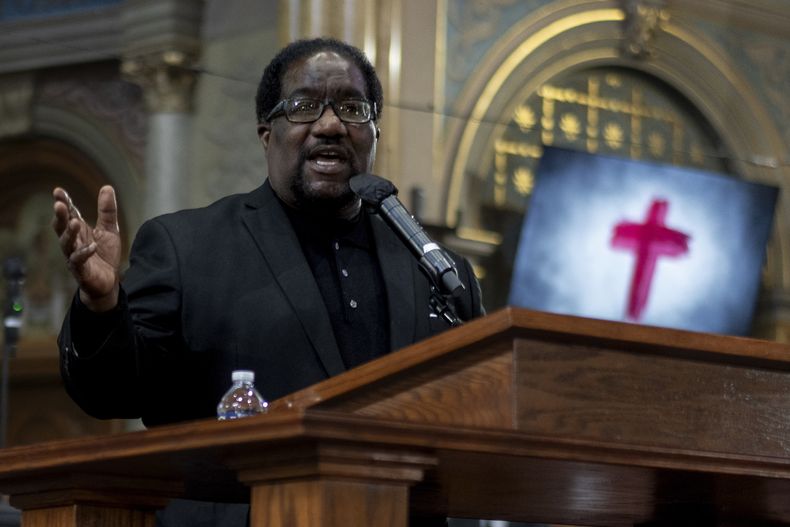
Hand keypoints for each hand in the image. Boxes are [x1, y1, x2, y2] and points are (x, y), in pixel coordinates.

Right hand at [52, 186, 121, 311]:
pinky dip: (84, 253)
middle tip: (59, 204)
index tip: (58, 191)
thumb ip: (107, 211)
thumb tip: (107, 187)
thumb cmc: (104, 255)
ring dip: (69, 233)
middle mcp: (73, 242)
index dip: (64, 203)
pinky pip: (78, 261)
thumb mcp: (109, 229)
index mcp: (78, 231)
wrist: (108, 282)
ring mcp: (74, 256)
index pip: (68, 214)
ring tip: (75, 222)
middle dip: (60, 216)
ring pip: (66, 243)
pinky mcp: (80, 270)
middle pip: (62, 227)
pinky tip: (92, 246)